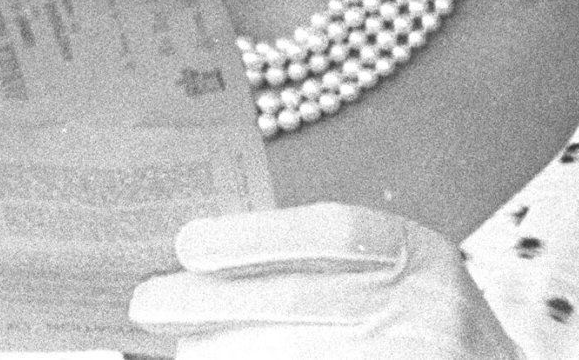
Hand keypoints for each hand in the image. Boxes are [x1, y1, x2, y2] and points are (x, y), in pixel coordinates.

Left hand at [128, 203, 522, 359]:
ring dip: (229, 351)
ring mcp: (412, 357)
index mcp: (420, 253)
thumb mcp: (402, 275)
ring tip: (182, 347)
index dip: (255, 234)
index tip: (188, 243)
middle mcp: (423, 307)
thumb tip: (220, 259)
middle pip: (298, 299)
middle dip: (213, 300)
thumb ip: (334, 263)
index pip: (331, 231)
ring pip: (299, 355)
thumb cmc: (428, 324)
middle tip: (150, 299)